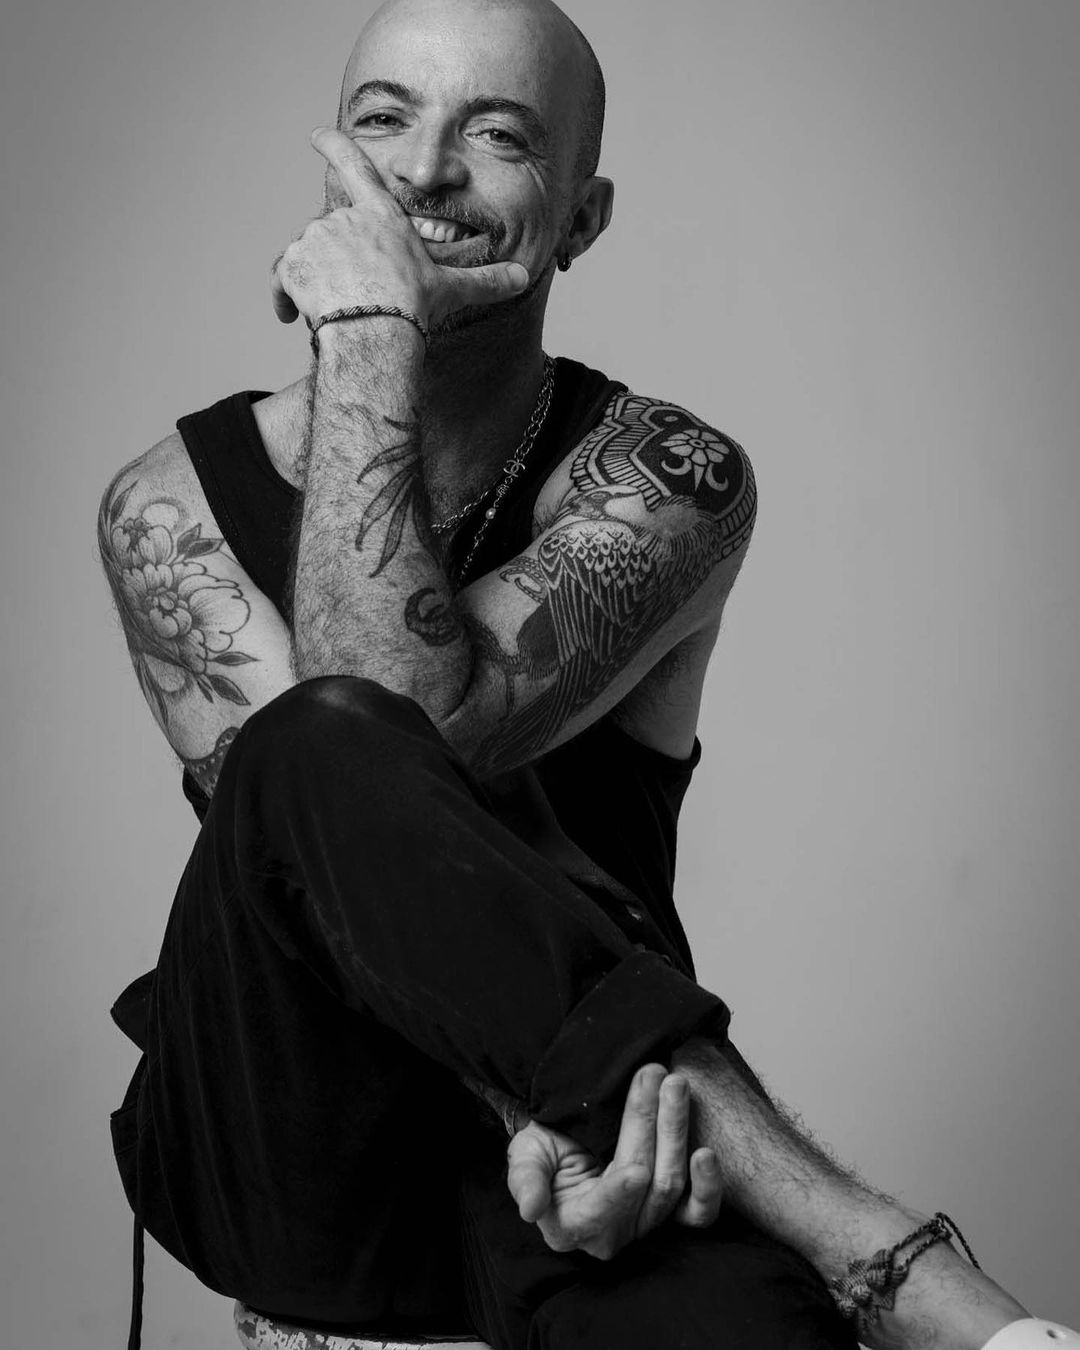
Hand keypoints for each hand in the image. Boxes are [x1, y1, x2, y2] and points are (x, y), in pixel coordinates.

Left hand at [271, 127, 527, 328]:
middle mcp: (344, 219)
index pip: (355, 166)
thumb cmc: (414, 306)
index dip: (335, 145)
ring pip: (307, 257)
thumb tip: (523, 277)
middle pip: (333, 232)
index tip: (318, 134)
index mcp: (380, 215)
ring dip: (315, 280)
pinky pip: (279, 280)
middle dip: (338, 261)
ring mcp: (314, 239)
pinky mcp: (291, 265)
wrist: (376, 330)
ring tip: (337, 311)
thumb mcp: (451, 290)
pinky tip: (290, 317)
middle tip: (358, 295)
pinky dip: (282, 297)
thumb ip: (484, 281)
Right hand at [506, 1064, 721, 1260]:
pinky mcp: (671, 1212)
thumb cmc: (544, 1152)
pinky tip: (707, 1152)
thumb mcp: (525, 1157)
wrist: (569, 1145)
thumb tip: (529, 1208)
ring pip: (671, 1185)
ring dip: (675, 1130)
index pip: (601, 1207)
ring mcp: (647, 1223)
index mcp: (572, 1224)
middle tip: (653, 1075)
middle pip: (643, 1183)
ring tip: (674, 1084)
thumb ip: (526, 1180)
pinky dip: (707, 1185)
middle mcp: (614, 1233)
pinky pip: (698, 1212)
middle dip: (649, 1125)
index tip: (634, 1170)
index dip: (618, 1188)